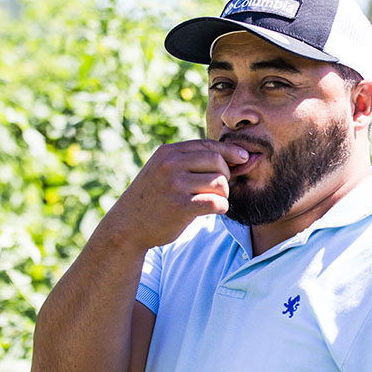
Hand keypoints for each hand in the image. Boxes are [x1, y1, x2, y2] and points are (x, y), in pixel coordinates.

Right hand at [102, 139, 249, 249]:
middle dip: (226, 175)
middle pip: (217, 161)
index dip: (230, 150)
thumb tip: (233, 155)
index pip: (208, 144)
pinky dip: (222, 207)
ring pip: (219, 182)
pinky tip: (216, 210)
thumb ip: (189, 160)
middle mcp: (170, 165)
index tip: (244, 157)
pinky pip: (215, 202)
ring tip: (214, 200)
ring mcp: (175, 185)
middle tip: (220, 188)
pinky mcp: (180, 207)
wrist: (127, 226)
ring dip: (223, 193)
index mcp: (168, 152)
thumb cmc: (153, 198)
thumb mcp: (163, 170)